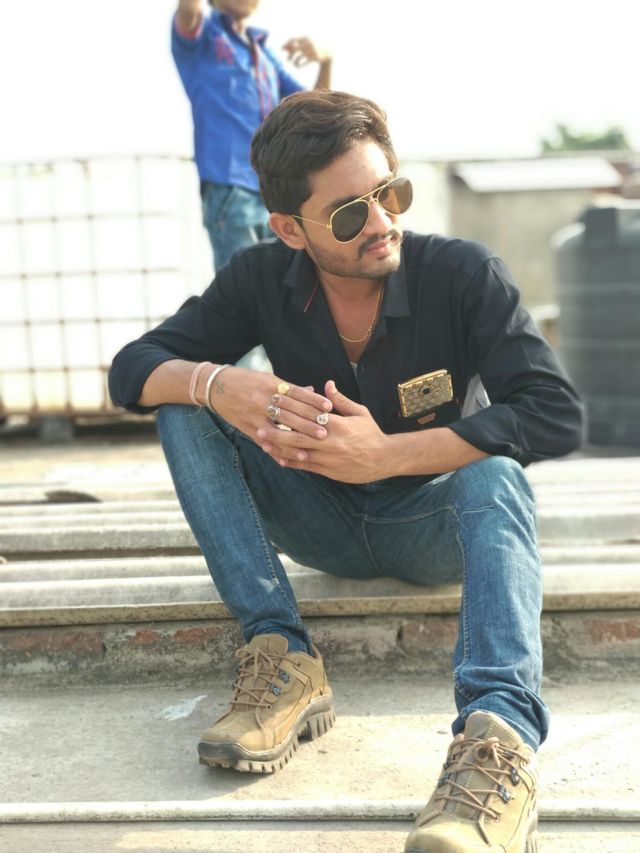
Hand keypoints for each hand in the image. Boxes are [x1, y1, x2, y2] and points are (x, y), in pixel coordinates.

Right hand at [203, 366, 332, 449]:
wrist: (216, 387)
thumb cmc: (246, 380)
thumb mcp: (267, 379)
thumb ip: (289, 388)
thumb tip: (312, 390)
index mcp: (272, 385)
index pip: (297, 393)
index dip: (313, 401)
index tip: (329, 408)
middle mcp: (264, 399)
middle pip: (290, 412)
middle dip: (308, 423)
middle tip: (325, 432)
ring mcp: (255, 415)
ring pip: (278, 429)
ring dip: (295, 440)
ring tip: (310, 448)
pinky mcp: (247, 427)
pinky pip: (264, 441)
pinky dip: (275, 451)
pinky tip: (286, 459)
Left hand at [256, 380, 390, 483]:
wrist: (384, 459)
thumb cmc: (371, 434)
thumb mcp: (359, 413)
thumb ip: (341, 400)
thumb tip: (327, 384)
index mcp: (338, 425)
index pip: (310, 414)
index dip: (291, 407)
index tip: (276, 400)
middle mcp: (330, 441)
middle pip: (299, 433)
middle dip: (278, 426)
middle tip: (261, 420)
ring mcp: (328, 457)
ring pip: (298, 451)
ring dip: (279, 445)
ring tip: (262, 440)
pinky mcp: (327, 470)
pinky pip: (305, 466)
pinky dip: (291, 462)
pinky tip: (278, 458)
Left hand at [282, 36, 330, 66]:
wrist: (327, 52)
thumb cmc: (313, 48)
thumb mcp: (305, 45)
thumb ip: (296, 45)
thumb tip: (284, 49)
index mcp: (305, 38)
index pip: (293, 39)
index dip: (286, 44)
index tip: (281, 49)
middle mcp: (307, 43)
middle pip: (294, 48)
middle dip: (290, 54)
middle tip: (287, 60)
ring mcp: (311, 50)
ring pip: (299, 56)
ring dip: (294, 60)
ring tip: (292, 63)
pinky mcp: (314, 57)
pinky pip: (303, 62)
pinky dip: (299, 64)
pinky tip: (297, 66)